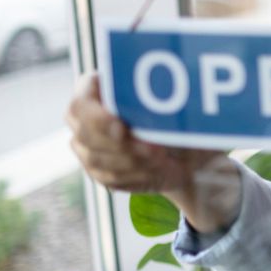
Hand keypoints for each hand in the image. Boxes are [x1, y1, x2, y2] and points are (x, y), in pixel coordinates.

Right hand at [66, 73, 238, 230]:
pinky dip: (136, 176)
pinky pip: (109, 179)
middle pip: (86, 135)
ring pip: (97, 159)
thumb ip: (159, 98)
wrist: (189, 151)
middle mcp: (84, 119)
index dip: (97, 117)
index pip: (80, 103)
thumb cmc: (180, 118)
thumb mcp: (175, 104)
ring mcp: (87, 148)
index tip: (122, 127)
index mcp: (95, 91)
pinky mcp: (99, 172)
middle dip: (123, 145)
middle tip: (155, 150)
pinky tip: (158, 170)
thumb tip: (158, 96)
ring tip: (162, 158)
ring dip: (133, 162)